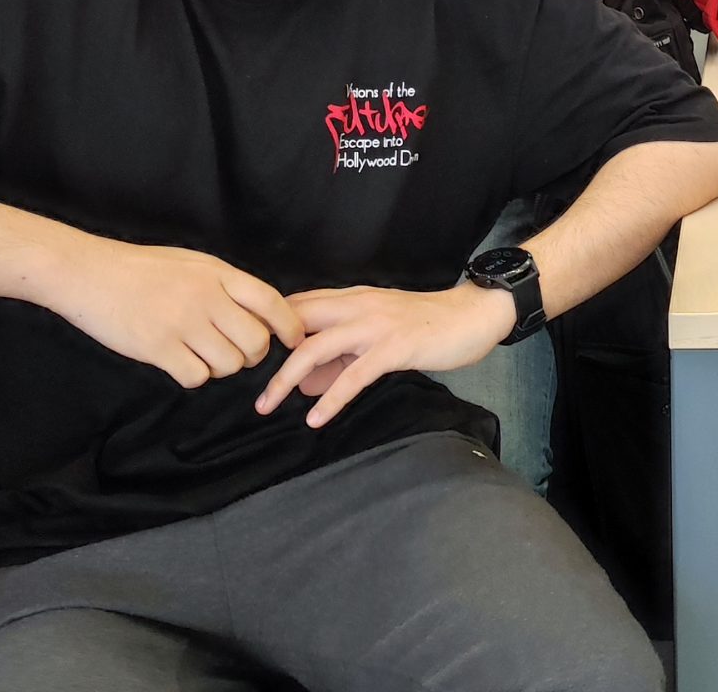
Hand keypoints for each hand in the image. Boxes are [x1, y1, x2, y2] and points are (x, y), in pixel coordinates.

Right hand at [44, 239, 302, 388]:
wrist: (88, 274)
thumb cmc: (140, 269)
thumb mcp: (191, 263)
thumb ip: (224, 285)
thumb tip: (259, 312)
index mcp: (217, 273)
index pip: (270, 301)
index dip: (288, 325)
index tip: (293, 340)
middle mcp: (205, 297)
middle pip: (255, 342)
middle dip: (252, 354)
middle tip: (236, 353)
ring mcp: (182, 323)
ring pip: (229, 364)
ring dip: (220, 366)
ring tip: (200, 354)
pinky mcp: (158, 348)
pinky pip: (197, 377)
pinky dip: (192, 376)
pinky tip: (179, 362)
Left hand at [254, 282, 516, 428]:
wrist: (475, 314)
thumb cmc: (427, 326)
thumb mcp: (378, 335)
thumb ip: (342, 355)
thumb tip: (305, 384)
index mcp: (351, 298)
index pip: (296, 306)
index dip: (267, 329)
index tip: (245, 355)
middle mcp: (357, 305)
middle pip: (295, 323)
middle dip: (264, 353)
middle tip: (242, 384)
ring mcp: (375, 325)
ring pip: (317, 346)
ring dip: (286, 378)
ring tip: (267, 405)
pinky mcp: (395, 347)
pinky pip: (354, 374)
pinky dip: (332, 398)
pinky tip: (317, 418)